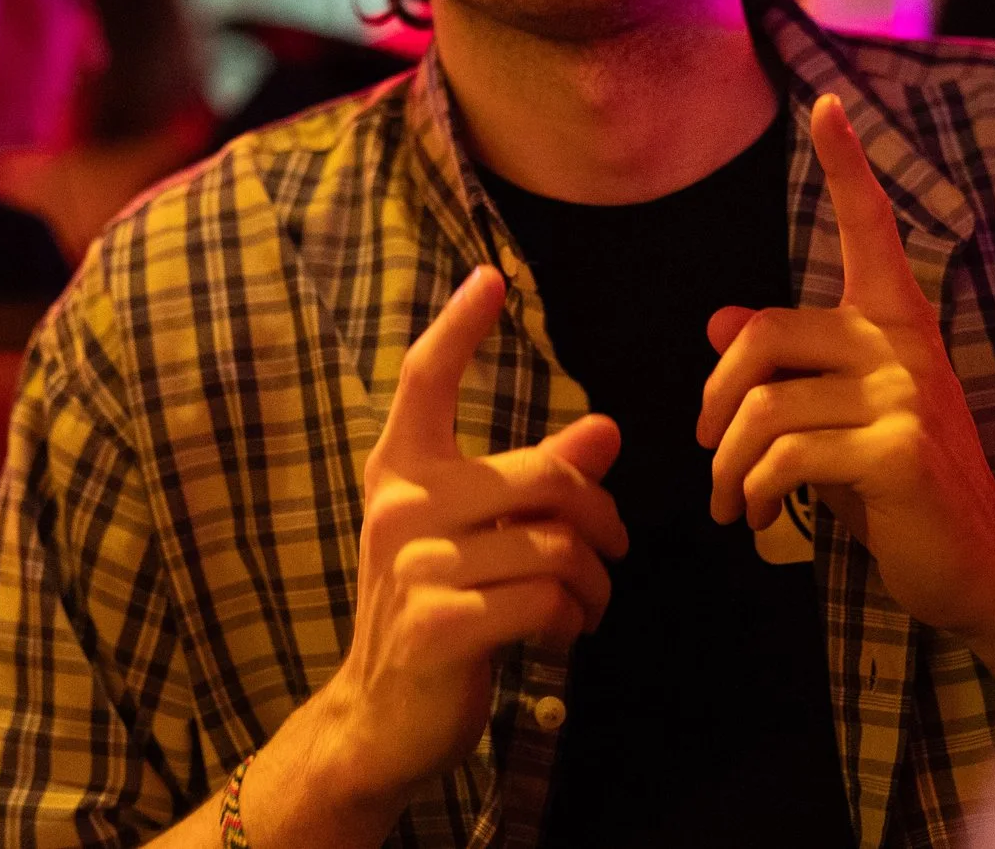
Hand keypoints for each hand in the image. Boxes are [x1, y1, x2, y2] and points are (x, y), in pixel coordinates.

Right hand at [309, 266, 625, 813]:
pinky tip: (562, 631)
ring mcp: (414, 566)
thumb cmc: (438, 608)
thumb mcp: (473, 534)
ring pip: (557, 543)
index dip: (458, 326)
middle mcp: (400, 505)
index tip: (490, 278)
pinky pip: (546, 598)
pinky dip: (573, 617)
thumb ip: (530, 480)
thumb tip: (605, 431)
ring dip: (595, 580)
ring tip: (590, 602)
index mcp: (401, 470)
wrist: (381, 716)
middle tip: (613, 548)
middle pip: (546, 476)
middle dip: (601, 516)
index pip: (423, 380)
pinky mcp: (439, 623)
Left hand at [696, 94, 994, 683]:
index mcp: (896, 325)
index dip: (846, 165)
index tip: (826, 103)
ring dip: (728, 467)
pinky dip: (755, 492)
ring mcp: (905, 395)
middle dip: (714, 401)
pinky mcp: (897, 451)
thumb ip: (788, 370)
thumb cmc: (903, 492)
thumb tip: (718, 320)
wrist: (980, 571)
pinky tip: (761, 518)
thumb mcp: (840, 419)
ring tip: (731, 503)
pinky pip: (786, 456)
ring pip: (763, 407)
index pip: (869, 230)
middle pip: (763, 335)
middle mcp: (903, 345)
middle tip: (705, 450)